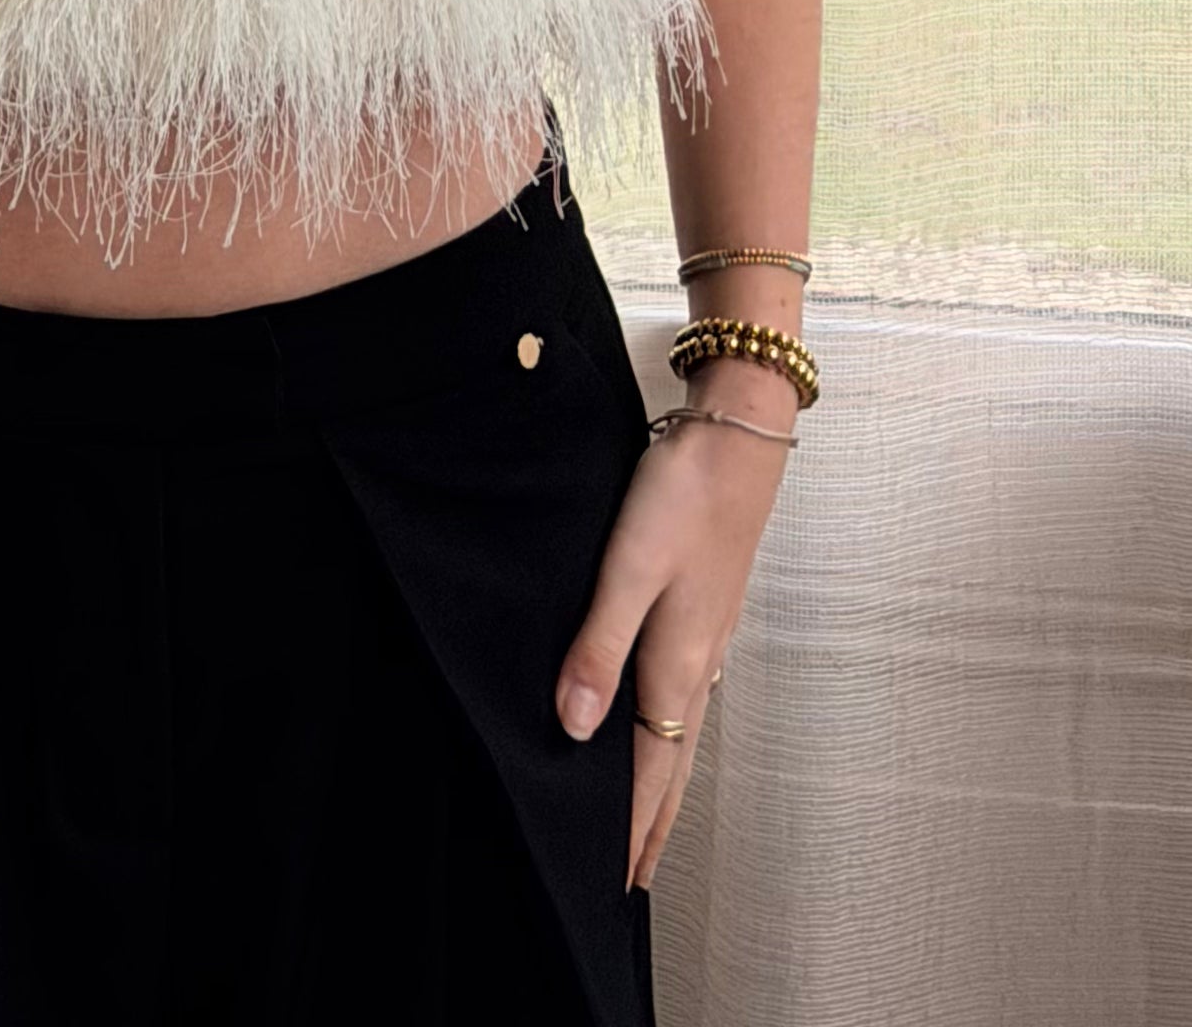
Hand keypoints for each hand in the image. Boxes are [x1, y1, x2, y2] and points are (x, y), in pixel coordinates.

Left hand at [553, 361, 795, 893]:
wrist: (740, 431)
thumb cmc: (684, 493)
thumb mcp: (629, 566)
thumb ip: (599, 646)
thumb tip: (573, 726)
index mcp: (677, 662)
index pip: (649, 769)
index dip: (630, 827)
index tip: (615, 882)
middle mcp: (698, 662)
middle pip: (673, 766)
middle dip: (653, 826)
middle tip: (635, 881)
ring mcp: (708, 638)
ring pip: (683, 733)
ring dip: (666, 787)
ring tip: (651, 827)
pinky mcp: (707, 610)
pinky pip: (689, 698)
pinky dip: (673, 736)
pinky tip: (664, 727)